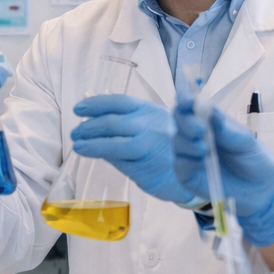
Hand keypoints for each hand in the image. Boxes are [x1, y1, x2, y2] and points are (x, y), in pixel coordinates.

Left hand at [68, 94, 194, 204]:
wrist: (196, 172)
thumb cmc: (171, 147)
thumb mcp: (153, 127)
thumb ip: (129, 124)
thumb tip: (96, 123)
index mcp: (150, 110)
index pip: (118, 102)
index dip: (96, 104)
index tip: (79, 108)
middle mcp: (149, 124)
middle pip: (111, 121)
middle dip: (89, 126)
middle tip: (76, 131)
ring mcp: (148, 144)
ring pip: (112, 140)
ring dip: (90, 141)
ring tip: (78, 144)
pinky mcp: (145, 164)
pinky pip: (118, 157)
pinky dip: (100, 153)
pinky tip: (89, 153)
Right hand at [172, 102, 273, 245]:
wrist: (262, 192)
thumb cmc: (255, 161)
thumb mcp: (246, 142)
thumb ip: (227, 129)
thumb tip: (209, 111)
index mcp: (209, 122)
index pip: (191, 106)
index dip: (186, 99)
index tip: (188, 100)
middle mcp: (195, 136)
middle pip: (180, 121)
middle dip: (186, 121)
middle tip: (200, 128)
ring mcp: (189, 156)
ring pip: (178, 142)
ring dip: (188, 141)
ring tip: (204, 146)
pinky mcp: (187, 175)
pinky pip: (180, 164)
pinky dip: (187, 159)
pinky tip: (200, 157)